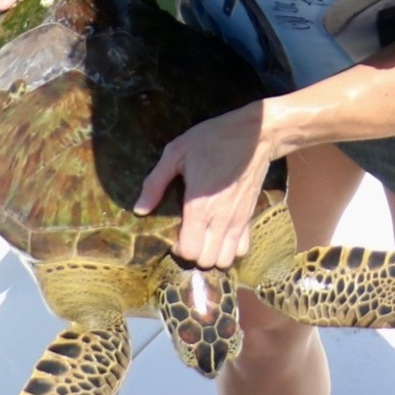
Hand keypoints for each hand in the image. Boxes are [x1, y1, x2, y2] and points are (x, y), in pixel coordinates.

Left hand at [134, 102, 274, 269]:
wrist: (255, 134)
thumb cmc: (212, 140)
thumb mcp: (176, 152)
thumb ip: (155, 183)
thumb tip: (140, 209)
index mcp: (199, 206)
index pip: (190, 251)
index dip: (178, 247)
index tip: (174, 234)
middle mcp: (220, 219)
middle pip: (207, 260)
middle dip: (194, 253)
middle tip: (187, 236)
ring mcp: (238, 219)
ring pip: (226, 259)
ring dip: (212, 254)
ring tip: (203, 237)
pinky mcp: (250, 216)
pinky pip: (243, 248)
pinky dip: (231, 248)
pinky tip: (220, 234)